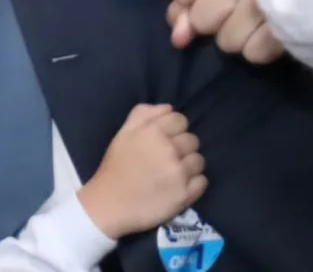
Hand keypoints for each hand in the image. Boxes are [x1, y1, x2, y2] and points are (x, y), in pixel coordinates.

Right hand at [77, 104, 206, 239]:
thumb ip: (144, 113)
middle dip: (183, 147)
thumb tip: (169, 108)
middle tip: (169, 158)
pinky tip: (180, 186)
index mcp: (154, 132)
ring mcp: (179, 173)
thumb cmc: (115, 167)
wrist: (109, 205)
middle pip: (193, 140)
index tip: (166, 140)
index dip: (175, 129)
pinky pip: (202, 182)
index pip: (180, 120)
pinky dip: (194, 183)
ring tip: (175, 173)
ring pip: (199, 161)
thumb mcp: (123, 132)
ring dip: (189, 165)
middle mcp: (170, 150)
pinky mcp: (184, 195)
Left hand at [167, 0, 283, 62]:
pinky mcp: (287, 24)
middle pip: (201, 18)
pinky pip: (253, 53)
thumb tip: (178, 36)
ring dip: (238, 37)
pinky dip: (260, 48)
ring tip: (259, 18)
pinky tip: (273, 30)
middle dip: (215, 21)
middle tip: (240, 7)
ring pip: (226, 40)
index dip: (191, 1)